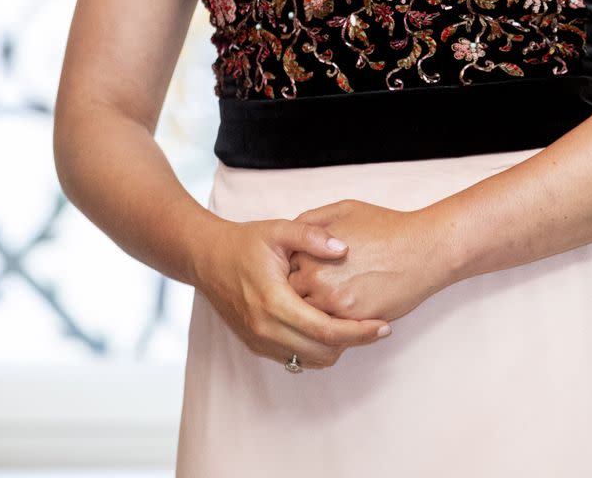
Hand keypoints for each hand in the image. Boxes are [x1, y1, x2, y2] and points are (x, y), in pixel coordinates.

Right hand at [196, 216, 393, 368]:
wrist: (207, 259)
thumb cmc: (245, 242)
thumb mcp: (278, 230)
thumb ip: (312, 236)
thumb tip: (343, 248)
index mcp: (275, 302)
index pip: (327, 330)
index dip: (359, 331)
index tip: (384, 326)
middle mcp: (266, 329)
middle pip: (322, 352)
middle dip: (354, 343)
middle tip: (378, 327)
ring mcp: (260, 340)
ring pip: (309, 361)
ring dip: (336, 349)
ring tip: (356, 326)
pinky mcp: (256, 344)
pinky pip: (294, 359)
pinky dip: (316, 350)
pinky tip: (330, 328)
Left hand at [287, 199, 449, 322]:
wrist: (422, 249)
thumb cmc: (385, 227)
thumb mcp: (344, 210)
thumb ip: (312, 221)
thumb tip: (293, 234)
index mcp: (311, 253)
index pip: (283, 271)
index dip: (290, 271)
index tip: (298, 271)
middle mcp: (316, 280)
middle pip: (290, 297)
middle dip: (295, 296)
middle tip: (308, 292)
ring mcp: (333, 304)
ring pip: (307, 318)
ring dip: (309, 314)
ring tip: (322, 306)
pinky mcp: (352, 322)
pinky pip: (329, 331)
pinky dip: (329, 326)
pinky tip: (337, 315)